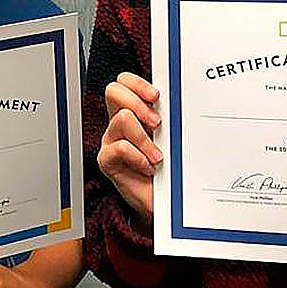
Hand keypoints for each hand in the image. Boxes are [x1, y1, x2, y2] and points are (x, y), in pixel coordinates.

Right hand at [97, 72, 161, 225]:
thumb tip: (179, 102)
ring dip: (145, 138)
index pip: (124, 82)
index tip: (156, 96)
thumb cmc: (171, 170)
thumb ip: (170, 120)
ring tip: (157, 156)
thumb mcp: (173, 139)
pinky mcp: (107, 160)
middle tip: (156, 122)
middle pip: (114, 91)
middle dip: (138, 103)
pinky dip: (139, 158)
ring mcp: (112, 140)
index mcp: (136, 112)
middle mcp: (120, 123)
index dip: (136, 83)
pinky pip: (120, 148)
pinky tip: (149, 168)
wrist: (166, 205)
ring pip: (122, 119)